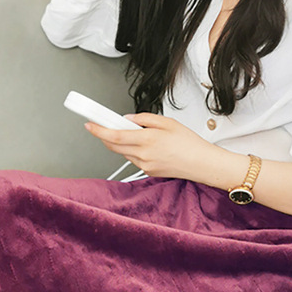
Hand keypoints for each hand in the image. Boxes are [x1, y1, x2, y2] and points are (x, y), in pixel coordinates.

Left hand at [84, 113, 211, 179]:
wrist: (202, 164)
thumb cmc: (189, 143)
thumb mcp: (167, 122)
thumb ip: (144, 119)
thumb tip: (127, 119)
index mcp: (147, 140)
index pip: (114, 135)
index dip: (99, 130)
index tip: (90, 124)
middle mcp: (143, 155)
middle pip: (114, 146)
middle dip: (106, 135)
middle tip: (106, 124)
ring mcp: (144, 165)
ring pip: (123, 152)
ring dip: (122, 142)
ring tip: (139, 134)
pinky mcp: (148, 172)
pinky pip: (134, 159)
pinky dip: (134, 150)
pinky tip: (148, 145)